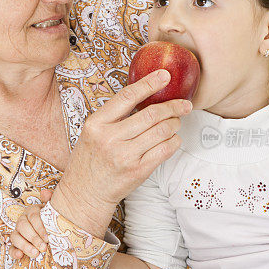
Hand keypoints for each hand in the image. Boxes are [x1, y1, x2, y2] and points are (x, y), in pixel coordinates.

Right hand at [9, 188, 52, 260]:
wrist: (52, 233)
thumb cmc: (53, 221)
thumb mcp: (53, 211)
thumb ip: (50, 200)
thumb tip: (45, 193)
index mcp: (32, 212)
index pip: (33, 217)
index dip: (40, 228)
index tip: (48, 237)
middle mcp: (23, 221)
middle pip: (23, 227)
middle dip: (33, 238)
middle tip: (43, 247)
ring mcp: (17, 233)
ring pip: (15, 237)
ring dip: (25, 246)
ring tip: (36, 253)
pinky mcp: (15, 245)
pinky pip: (11, 248)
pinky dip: (14, 252)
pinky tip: (20, 256)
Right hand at [52, 69, 191, 237]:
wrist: (84, 193)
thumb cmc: (91, 160)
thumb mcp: (92, 133)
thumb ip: (114, 116)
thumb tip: (146, 95)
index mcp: (96, 124)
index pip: (127, 96)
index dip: (149, 83)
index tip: (166, 75)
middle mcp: (109, 138)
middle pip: (151, 114)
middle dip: (173, 107)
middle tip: (184, 104)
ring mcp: (124, 156)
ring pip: (161, 131)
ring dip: (175, 124)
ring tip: (176, 122)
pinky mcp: (137, 171)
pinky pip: (165, 150)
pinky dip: (174, 141)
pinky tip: (173, 139)